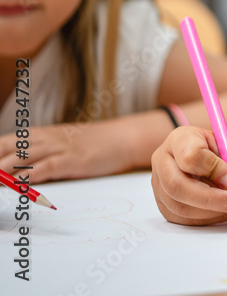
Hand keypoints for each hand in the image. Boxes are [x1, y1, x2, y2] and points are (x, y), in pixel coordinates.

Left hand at [0, 119, 142, 182]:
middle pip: (7, 149)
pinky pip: (47, 167)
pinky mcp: (72, 160)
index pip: (3, 143)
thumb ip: (37, 153)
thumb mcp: (59, 143)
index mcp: (39, 135)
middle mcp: (45, 139)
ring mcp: (59, 148)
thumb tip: (12, 171)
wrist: (122, 138)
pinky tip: (19, 184)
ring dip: (4, 170)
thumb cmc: (90, 143)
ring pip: (22, 158)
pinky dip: (30, 176)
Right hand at [151, 126, 226, 225]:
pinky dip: (204, 218)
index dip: (213, 169)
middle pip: (176, 185)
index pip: (189, 155)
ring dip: (208, 210)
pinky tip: (219, 210)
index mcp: (181, 138)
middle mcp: (164, 160)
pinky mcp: (165, 205)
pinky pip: (180, 219)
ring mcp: (160, 184)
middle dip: (209, 198)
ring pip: (178, 205)